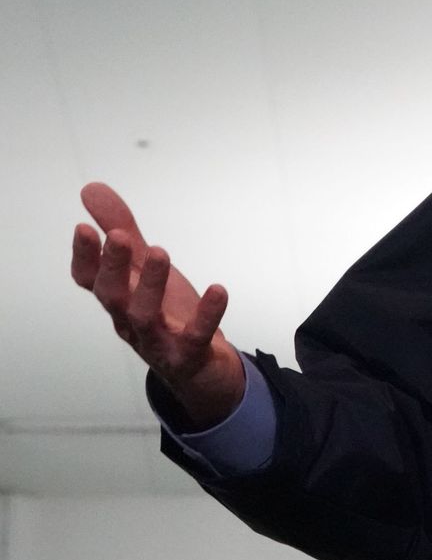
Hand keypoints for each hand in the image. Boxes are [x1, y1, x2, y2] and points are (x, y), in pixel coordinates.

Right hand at [70, 182, 245, 429]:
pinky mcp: (188, 355)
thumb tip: (91, 189)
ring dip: (150, 285)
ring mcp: (158, 340)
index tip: (83, 227)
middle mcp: (131, 319)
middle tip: (121, 236)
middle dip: (113, 266)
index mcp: (120, 298)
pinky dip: (207, 314)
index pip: (90, 279)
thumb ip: (121, 229)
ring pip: (144, 316)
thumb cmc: (166, 313)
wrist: (200, 369)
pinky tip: (219, 290)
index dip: (84, 257)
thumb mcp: (145, 268)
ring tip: (162, 252)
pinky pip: (196, 336)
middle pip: (112, 296)